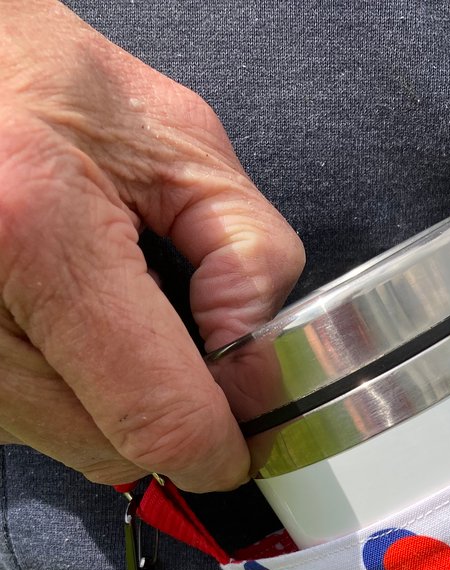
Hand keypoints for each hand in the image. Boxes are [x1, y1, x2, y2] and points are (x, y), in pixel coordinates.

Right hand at [0, 0, 304, 490]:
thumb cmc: (42, 87)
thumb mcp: (177, 141)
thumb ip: (249, 257)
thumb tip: (261, 372)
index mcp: (38, 232)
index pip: (159, 418)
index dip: (220, 448)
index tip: (245, 437)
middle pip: (118, 448)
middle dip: (171, 413)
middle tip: (172, 333)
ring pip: (74, 447)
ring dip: (115, 403)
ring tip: (99, 303)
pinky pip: (33, 423)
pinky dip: (68, 391)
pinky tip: (58, 318)